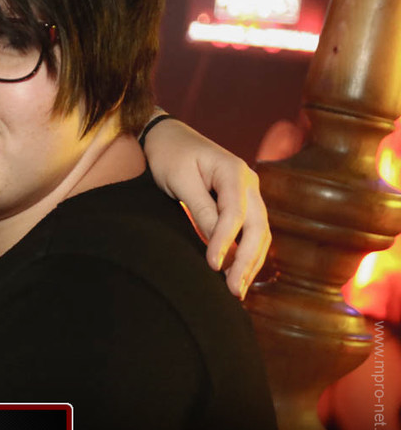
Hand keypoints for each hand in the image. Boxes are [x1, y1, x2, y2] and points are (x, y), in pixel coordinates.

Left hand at [143, 118, 269, 299]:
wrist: (168, 138)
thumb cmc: (170, 156)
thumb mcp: (179, 180)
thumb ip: (199, 209)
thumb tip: (216, 242)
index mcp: (234, 171)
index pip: (235, 214)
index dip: (225, 242)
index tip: (213, 265)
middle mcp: (249, 183)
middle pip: (257, 227)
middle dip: (246, 260)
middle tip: (234, 289)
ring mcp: (249, 194)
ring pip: (260, 233)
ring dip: (251, 263)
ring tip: (238, 291)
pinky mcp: (242, 205)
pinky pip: (251, 232)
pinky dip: (248, 254)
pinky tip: (241, 276)